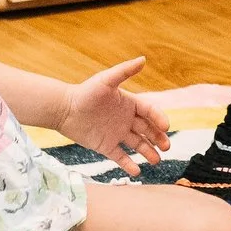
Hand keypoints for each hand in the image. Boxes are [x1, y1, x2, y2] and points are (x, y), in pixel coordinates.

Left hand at [56, 56, 169, 175]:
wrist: (63, 110)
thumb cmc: (85, 92)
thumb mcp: (105, 80)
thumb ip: (124, 71)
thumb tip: (143, 59)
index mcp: (129, 104)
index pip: (150, 112)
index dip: (159, 118)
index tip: (166, 126)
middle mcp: (126, 119)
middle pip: (148, 130)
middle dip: (159, 138)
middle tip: (167, 147)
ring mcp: (117, 134)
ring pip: (138, 145)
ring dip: (148, 152)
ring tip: (156, 160)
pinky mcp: (106, 146)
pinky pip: (120, 156)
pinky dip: (129, 164)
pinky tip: (138, 170)